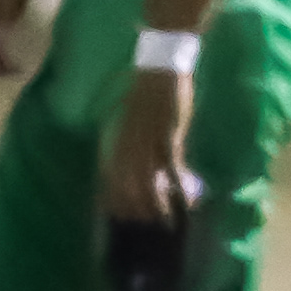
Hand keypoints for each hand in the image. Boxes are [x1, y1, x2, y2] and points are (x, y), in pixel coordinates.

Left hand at [103, 69, 195, 222]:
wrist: (159, 66)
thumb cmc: (148, 91)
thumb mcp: (135, 118)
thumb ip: (135, 139)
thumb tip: (141, 157)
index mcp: (117, 137)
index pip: (109, 174)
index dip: (112, 196)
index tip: (115, 214)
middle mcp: (128, 142)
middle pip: (126, 183)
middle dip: (132, 206)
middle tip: (140, 224)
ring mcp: (147, 140)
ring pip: (146, 181)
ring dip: (153, 204)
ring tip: (160, 222)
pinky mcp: (167, 135)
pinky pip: (170, 168)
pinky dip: (176, 187)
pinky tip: (181, 202)